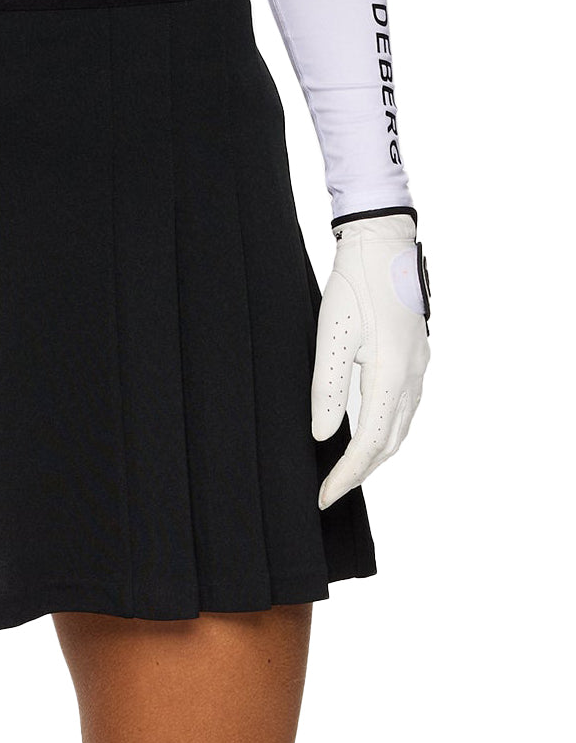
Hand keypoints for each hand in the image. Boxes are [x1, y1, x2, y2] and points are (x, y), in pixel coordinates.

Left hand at [310, 210, 430, 508]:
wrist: (382, 246)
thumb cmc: (354, 286)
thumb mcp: (331, 337)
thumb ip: (328, 389)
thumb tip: (324, 435)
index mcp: (392, 374)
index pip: (371, 442)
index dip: (348, 474)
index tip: (325, 496)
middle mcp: (413, 376)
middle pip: (391, 442)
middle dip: (361, 472)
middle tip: (331, 491)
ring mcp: (419, 366)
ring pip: (401, 427)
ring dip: (376, 454)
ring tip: (346, 471)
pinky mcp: (415, 356)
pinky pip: (405, 407)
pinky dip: (387, 430)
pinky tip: (368, 432)